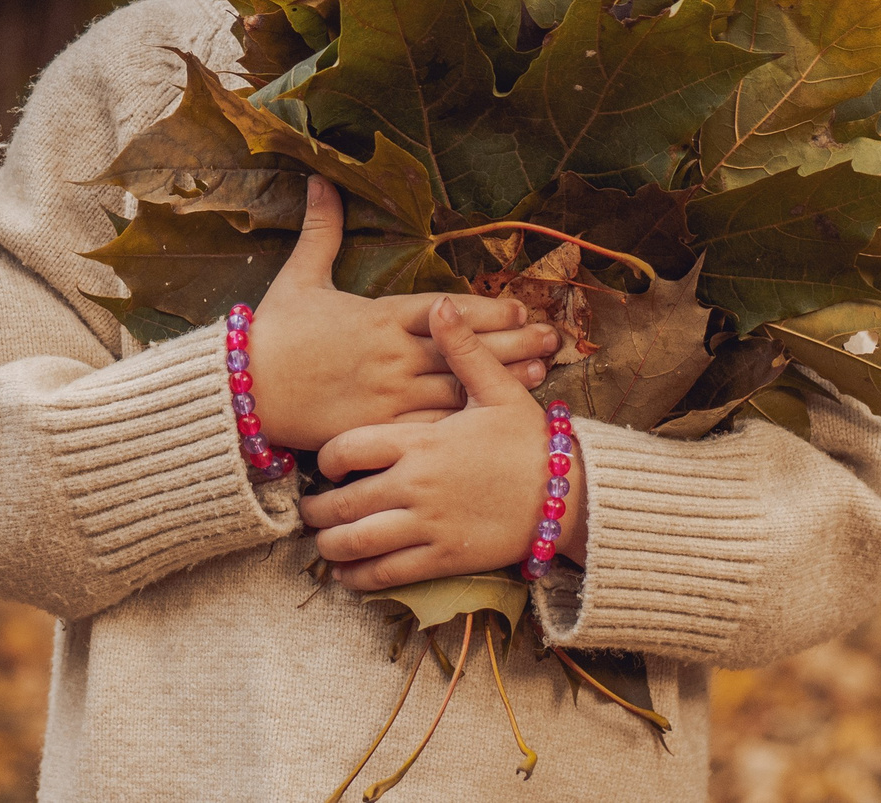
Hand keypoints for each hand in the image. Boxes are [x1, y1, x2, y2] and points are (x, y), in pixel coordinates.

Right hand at [246, 178, 559, 450]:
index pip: (441, 310)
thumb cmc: (273, 333)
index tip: (517, 307)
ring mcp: (387, 393)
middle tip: (550, 336)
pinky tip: (493, 418)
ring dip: (500, 379)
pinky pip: (430, 424)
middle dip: (509, 341)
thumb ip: (321, 230)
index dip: (483, 309)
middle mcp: (389, 354)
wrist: (244, 390)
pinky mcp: (379, 426)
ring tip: (539, 373)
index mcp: (375, 316)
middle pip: (461, 346)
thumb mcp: (298, 276)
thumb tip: (321, 178)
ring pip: (456, 385)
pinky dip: (465, 421)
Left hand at [297, 296, 588, 591]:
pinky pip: (387, 574)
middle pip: (342, 501)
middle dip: (316, 509)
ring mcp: (428, 525)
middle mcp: (416, 484)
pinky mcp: (444, 559)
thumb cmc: (532, 441)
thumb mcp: (498, 389)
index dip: (325, 459)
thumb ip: (461, 349)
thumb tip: (440, 302)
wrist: (573, 496)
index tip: (325, 465)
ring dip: (330, 546)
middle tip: (307, 510)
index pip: (347, 448)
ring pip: (357, 542)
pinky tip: (347, 577)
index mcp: (421, 440)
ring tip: (322, 542)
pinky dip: (358, 579)